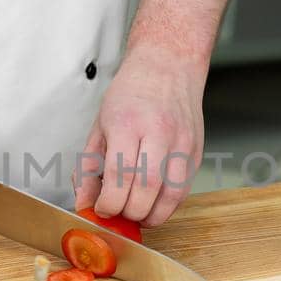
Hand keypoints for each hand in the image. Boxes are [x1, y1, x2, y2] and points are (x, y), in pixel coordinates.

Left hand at [73, 51, 204, 226]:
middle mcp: (159, 132)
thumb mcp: (99, 125)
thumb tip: (84, 202)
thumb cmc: (132, 92)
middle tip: (118, 214)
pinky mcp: (196, 152)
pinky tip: (153, 204)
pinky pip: (184, 190)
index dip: (109, 201)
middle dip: (129, 211)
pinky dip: (167, 206)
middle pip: (147, 187)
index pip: (121, 174)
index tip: (102, 209)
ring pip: (171, 194)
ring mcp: (182, 143)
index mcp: (128, 123)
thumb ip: (89, 167)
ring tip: (136, 214)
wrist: (168, 65)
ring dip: (151, 215)